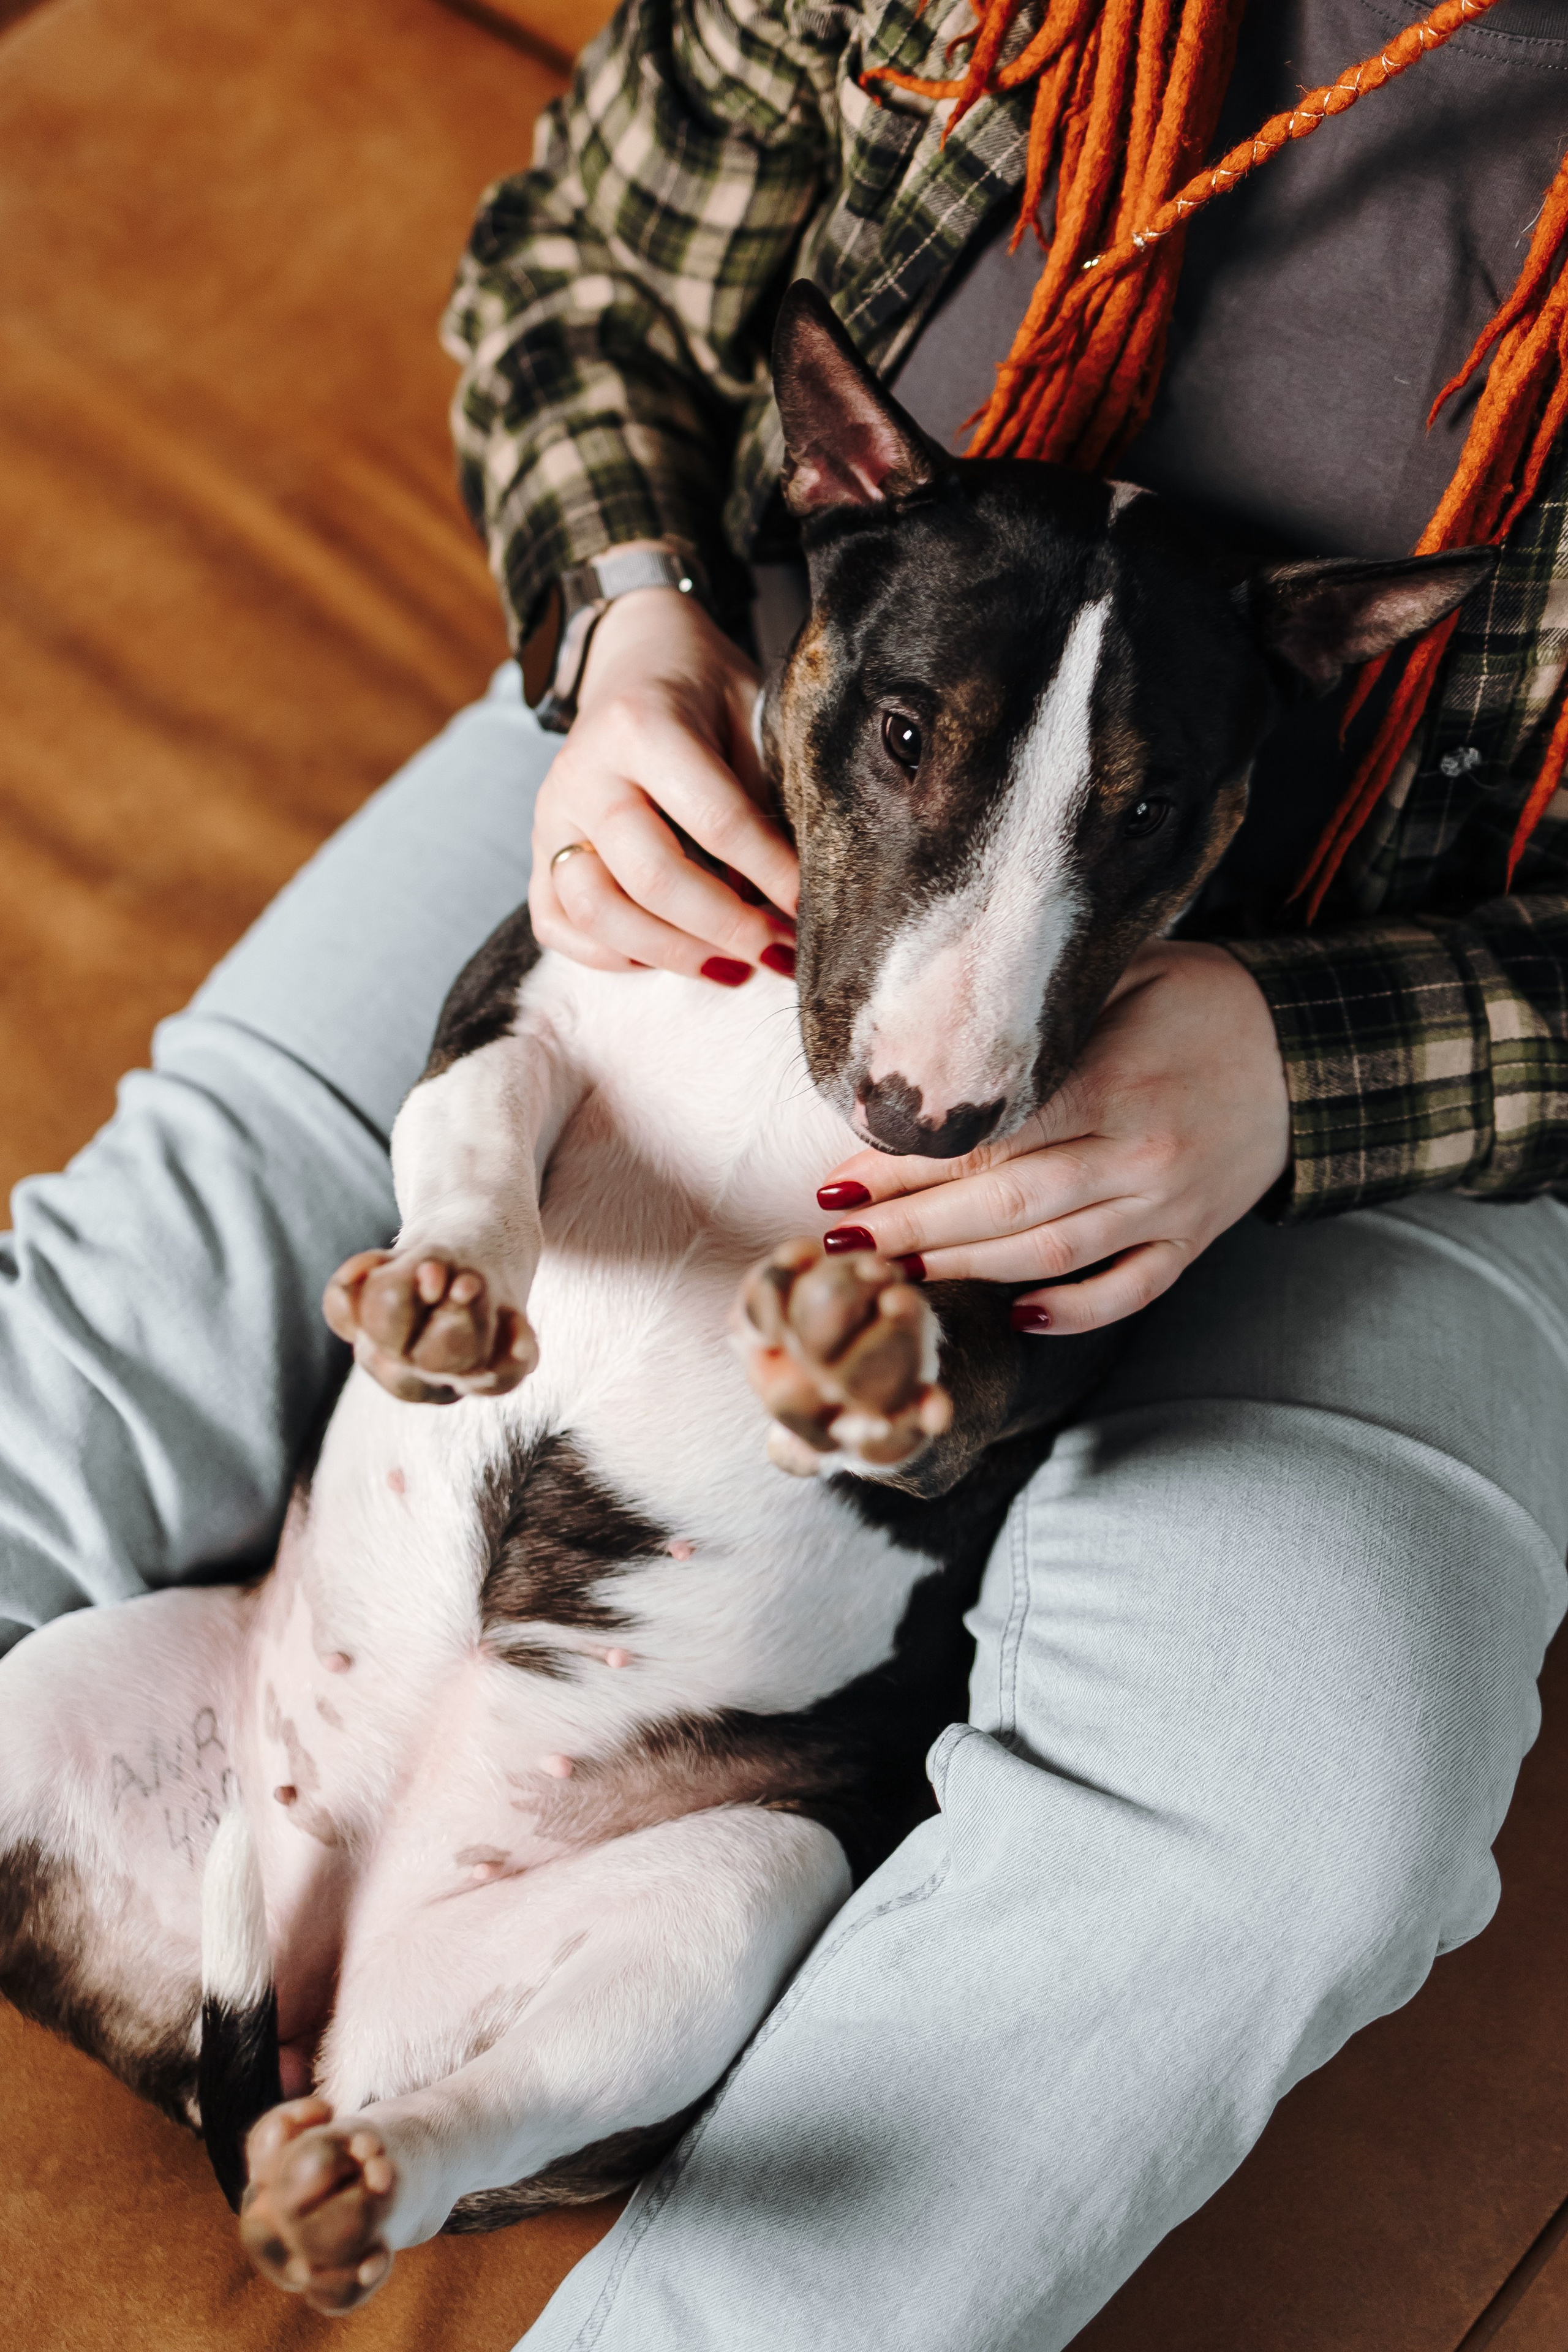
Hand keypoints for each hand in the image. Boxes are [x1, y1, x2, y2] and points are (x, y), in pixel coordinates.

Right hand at [529, 569, 798, 979]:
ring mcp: (550, 816)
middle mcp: (584, 774)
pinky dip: (612, 955)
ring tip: (733, 966)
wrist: (634, 659)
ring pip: (596, 912)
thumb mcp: (750, 715)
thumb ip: (760, 794)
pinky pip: (558, 925)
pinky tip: (668, 957)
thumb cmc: (707, 692)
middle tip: (780, 952)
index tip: (814, 909)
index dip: (772, 875)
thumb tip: (789, 891)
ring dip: (672, 953)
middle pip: (651, 878)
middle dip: (727, 928)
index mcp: (641, 726)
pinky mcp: (537, 850)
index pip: (716, 821)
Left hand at [815, 941, 1290, 1332]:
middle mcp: (1138, 1156)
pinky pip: (1127, 1290)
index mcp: (1113, 1084)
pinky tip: (1016, 1315)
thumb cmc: (1203, 1000)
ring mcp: (1167, 1207)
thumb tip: (937, 1038)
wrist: (1312, 1046)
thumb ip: (1041, 1012)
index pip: (987, 1139)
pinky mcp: (1191, 1238)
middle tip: (840, 1243)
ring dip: (964, 1270)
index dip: (904, 1165)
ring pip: (1049, 1256)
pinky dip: (1073, 1311)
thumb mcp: (1127, 974)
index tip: (840, 1180)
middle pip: (1001, 1209)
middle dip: (909, 1229)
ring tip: (894, 1270)